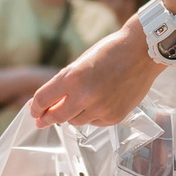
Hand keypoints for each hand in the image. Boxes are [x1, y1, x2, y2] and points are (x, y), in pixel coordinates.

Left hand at [27, 22, 161, 128]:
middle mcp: (85, 96)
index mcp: (72, 77)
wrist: (142, 52)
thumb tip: (48, 103)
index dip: (35, 108)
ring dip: (73, 114)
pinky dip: (92, 116)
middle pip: (56, 116)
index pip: (43, 99)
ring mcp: (101, 108)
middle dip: (47, 118)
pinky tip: (99, 103)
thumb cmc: (110, 52)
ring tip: (81, 102)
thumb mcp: (80, 63)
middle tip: (42, 120)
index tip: (33, 111)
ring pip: (76, 121)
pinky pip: (95, 123)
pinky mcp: (115, 117)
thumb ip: (64, 83)